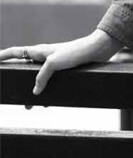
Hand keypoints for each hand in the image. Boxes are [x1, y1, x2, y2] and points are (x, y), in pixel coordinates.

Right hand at [0, 30, 123, 108]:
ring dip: (32, 92)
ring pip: (37, 79)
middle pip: (24, 69)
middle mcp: (44, 57)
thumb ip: (41, 77)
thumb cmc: (75, 51)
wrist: (97, 51)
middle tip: (11, 91)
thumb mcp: (54, 63)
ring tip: (28, 106)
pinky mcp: (64, 71)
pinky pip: (50, 84)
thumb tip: (35, 93)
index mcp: (38, 51)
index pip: (15, 52)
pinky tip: (45, 104)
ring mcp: (54, 64)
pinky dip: (46, 93)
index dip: (3, 56)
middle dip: (17, 80)